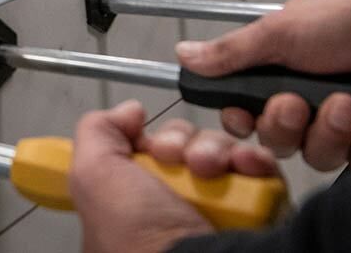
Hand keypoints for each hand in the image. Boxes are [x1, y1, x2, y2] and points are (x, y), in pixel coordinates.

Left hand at [70, 100, 278, 252]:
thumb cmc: (138, 239)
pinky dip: (252, 162)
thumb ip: (96, 132)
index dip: (154, 141)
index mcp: (134, 203)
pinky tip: (243, 166)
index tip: (151, 146)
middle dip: (184, 143)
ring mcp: (213, 210)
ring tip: (210, 170)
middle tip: (181, 161)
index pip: (151, 150)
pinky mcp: (251, 211)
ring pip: (221, 152)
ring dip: (216, 151)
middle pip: (186, 146)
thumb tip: (128, 112)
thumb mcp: (94, 177)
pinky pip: (256, 169)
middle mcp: (173, 207)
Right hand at [176, 0, 350, 170]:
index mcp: (280, 73)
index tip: (247, 114)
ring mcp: (342, 123)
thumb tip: (183, 54)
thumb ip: (231, 52)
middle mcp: (308, 101)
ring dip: (334, 129)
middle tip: (303, 101)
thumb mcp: (280, 32)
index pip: (244, 115)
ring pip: (317, 156)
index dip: (243, 121)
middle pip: (278, 141)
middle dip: (290, 124)